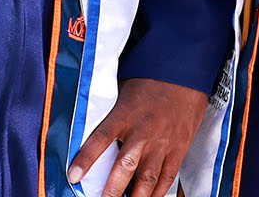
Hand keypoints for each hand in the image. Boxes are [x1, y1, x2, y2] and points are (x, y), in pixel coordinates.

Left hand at [67, 77, 207, 196]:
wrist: (185, 73)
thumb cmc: (150, 81)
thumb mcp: (124, 92)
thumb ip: (112, 115)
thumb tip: (94, 135)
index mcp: (125, 114)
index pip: (101, 139)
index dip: (85, 159)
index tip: (73, 176)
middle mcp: (143, 131)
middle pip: (124, 167)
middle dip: (111, 192)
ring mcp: (162, 142)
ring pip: (147, 179)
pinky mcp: (178, 149)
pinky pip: (167, 178)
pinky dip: (157, 193)